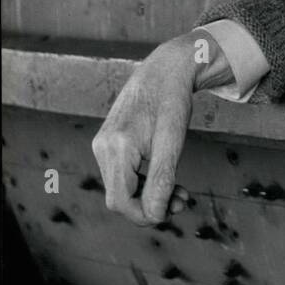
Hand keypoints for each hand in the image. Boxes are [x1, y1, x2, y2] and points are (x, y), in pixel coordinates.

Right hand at [92, 33, 210, 225]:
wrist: (165, 69)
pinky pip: (122, 174)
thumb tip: (155, 215)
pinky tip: (167, 181)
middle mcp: (102, 147)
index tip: (171, 213)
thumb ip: (162, 180)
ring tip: (181, 194)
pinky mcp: (109, 143)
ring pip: (121, 187)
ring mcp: (103, 145)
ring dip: (149, 195)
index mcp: (116, 147)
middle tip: (182, 202)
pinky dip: (143, 182)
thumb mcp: (172, 142)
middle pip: (119, 197)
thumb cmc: (171, 101)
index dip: (144, 215)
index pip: (120, 201)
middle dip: (149, 205)